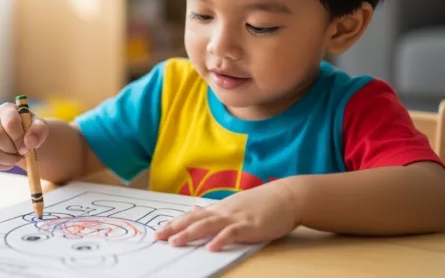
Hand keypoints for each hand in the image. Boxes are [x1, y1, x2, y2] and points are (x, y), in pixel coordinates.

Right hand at [0, 102, 48, 170]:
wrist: (23, 137)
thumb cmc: (31, 129)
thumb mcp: (40, 127)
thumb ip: (38, 131)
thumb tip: (29, 143)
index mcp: (6, 110)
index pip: (10, 122)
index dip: (19, 137)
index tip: (28, 146)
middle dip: (12, 149)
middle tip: (23, 152)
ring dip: (9, 159)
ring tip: (19, 157)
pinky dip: (5, 165)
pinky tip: (12, 160)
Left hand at [155, 180, 299, 250]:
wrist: (287, 196)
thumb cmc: (262, 203)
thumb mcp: (234, 204)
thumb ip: (215, 210)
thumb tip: (196, 208)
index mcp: (219, 208)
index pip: (191, 216)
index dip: (174, 223)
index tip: (158, 231)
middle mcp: (223, 212)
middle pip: (194, 219)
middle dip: (174, 228)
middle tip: (157, 237)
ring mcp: (236, 218)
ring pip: (208, 225)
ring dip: (190, 234)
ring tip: (175, 242)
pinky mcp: (249, 225)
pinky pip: (232, 233)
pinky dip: (221, 240)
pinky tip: (211, 247)